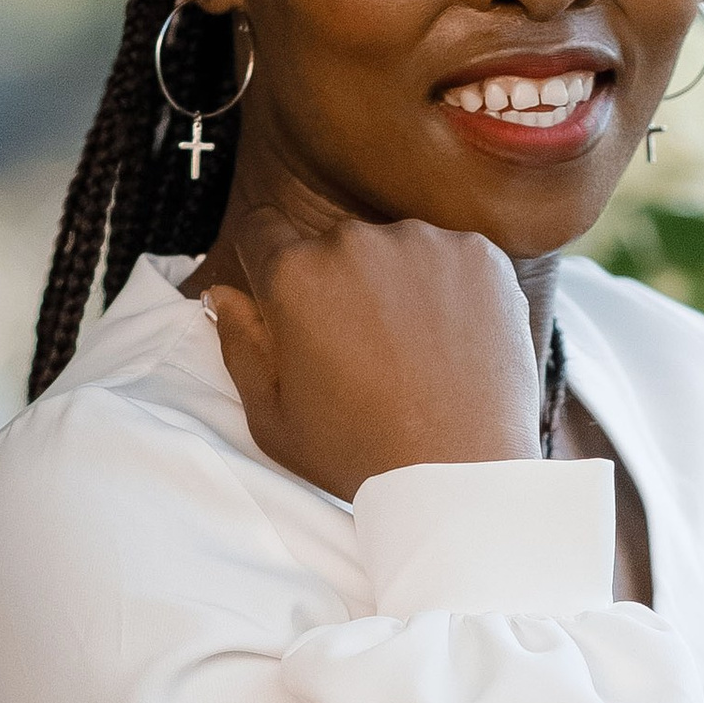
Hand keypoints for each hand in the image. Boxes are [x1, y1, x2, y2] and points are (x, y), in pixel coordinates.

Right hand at [205, 219, 540, 500]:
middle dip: (337, 285)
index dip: (269, 266)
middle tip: (362, 352)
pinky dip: (451, 291)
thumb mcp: (271, 415)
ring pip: (395, 251)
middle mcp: (356, 242)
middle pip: (333, 246)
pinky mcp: (480, 256)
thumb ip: (239, 343)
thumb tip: (223, 294)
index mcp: (294, 273)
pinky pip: (452, 260)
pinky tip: (453, 344)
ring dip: (396, 286)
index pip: (262, 230)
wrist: (459, 472)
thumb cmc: (359, 452)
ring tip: (413, 354)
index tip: (291, 302)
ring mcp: (424, 244)